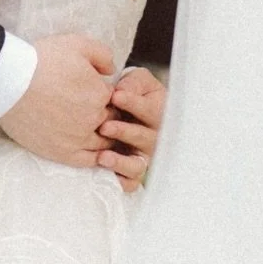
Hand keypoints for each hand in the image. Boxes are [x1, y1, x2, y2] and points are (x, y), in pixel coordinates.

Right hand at [0, 33, 114, 167]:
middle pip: (110, 120)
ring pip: (104, 142)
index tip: (90, 91)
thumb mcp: (77, 44)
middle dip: (104, 114)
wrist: (8, 81)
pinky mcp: (62, 153)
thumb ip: (102, 55)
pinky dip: (94, 157)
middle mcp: (94, 118)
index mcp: (101, 93)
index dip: (104, 94)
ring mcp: (79, 138)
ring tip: (86, 127)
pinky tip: (90, 150)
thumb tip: (112, 70)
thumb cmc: (41, 60)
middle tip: (86, 109)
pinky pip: (88, 161)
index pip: (115, 98)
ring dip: (101, 135)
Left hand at [100, 66, 165, 192]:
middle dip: (125, 132)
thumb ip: (133, 82)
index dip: (134, 104)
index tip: (115, 96)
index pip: (151, 110)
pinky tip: (104, 172)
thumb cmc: (132, 92)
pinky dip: (119, 180)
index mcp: (159, 114)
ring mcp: (143, 156)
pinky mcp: (132, 172)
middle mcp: (154, 138)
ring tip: (102, 157)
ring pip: (137, 165)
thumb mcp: (137, 81)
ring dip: (121, 162)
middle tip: (105, 127)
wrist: (125, 107)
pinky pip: (129, 182)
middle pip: (144, 139)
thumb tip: (122, 92)